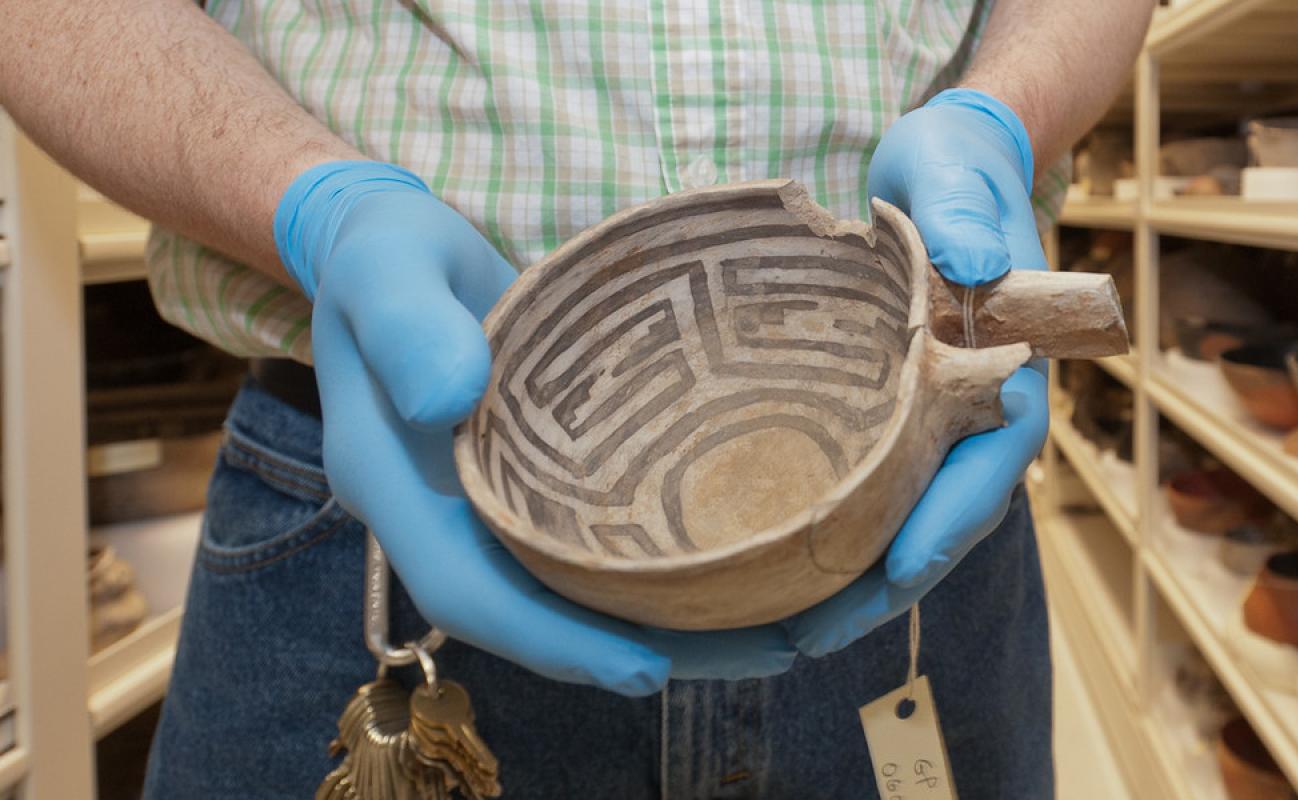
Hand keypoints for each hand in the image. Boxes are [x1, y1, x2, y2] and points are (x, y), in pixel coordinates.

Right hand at [276, 162, 796, 693]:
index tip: (646, 670)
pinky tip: (759, 567)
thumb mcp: (382, 266)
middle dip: (648, 651)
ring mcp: (497, 512)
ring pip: (585, 597)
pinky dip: (675, 571)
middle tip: (769, 654)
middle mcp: (450, 523)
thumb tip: (446, 399)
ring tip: (789, 630)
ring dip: (680, 625)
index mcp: (400, 492)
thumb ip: (406, 324)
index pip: (471, 595)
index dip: (554, 642)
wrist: (389, 252)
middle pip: (545, 619)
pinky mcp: (542, 491)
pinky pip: (605, 552)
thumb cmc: (386, 254)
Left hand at [786, 90, 1051, 655]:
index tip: (896, 575)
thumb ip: (967, 218)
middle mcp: (977, 420)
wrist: (952, 171)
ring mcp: (936, 431)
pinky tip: (763, 578)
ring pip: (899, 528)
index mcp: (1009, 374)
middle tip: (802, 641)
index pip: (988, 467)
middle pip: (938, 524)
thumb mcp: (960, 182)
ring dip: (845, 586)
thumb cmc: (958, 177)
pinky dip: (825, 543)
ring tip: (769, 638)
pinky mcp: (894, 428)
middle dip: (877, 589)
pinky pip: (866, 499)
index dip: (945, 524)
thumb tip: (974, 259)